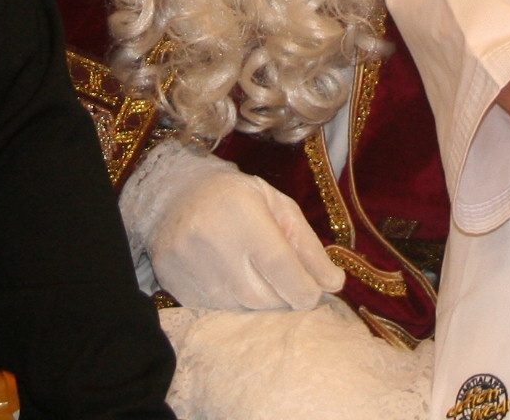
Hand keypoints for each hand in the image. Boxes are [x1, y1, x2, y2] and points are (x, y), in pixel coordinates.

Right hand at [132, 148, 344, 310]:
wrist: (175, 196)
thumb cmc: (237, 198)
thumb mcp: (279, 207)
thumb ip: (308, 245)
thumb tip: (334, 284)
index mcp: (243, 213)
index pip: (281, 267)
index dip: (305, 289)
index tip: (315, 294)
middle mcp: (213, 243)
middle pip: (265, 297)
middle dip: (286, 297)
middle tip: (289, 283)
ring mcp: (191, 269)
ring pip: (243, 310)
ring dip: (262, 303)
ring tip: (261, 279)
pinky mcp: (177, 289)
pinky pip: (220, 314)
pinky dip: (237, 307)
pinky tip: (236, 284)